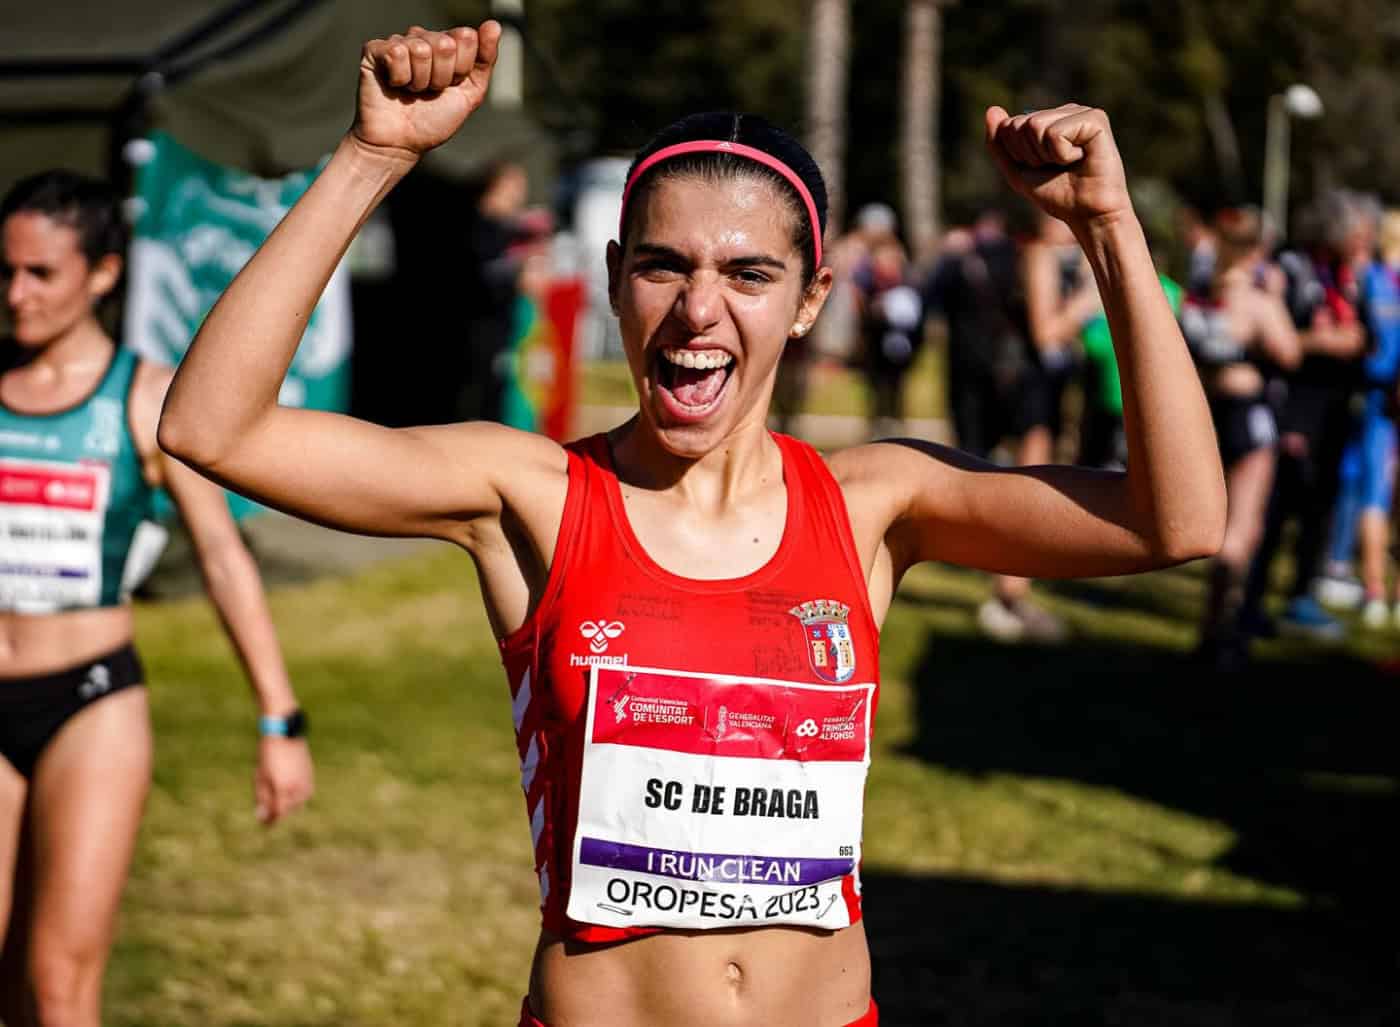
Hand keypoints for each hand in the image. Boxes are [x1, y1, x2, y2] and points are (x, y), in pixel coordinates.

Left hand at [254, 737, 313, 824]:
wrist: (284, 733)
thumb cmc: (268, 755)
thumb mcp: (260, 777)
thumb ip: (262, 799)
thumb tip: (262, 817)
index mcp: (283, 789)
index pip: (279, 814)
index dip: (270, 821)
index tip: (263, 823)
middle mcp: (298, 787)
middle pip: (288, 810)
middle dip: (278, 810)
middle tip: (266, 806)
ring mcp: (307, 781)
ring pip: (298, 803)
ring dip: (288, 803)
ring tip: (276, 793)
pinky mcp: (311, 776)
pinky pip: (304, 793)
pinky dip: (295, 795)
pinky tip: (287, 786)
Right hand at [353, 23, 501, 164]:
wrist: (401, 144)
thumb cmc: (434, 121)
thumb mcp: (471, 93)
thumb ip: (485, 59)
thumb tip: (494, 24)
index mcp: (448, 45)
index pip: (467, 37)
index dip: (462, 69)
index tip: (451, 86)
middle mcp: (424, 39)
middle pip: (445, 44)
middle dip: (441, 77)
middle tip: (429, 92)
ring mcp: (399, 42)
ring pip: (420, 49)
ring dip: (419, 81)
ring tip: (412, 91)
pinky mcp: (376, 49)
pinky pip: (397, 52)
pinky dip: (400, 78)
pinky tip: (395, 85)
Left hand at [985, 104, 1130, 227]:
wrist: (1087, 213)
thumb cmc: (1056, 194)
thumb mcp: (1017, 171)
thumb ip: (999, 143)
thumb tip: (991, 109)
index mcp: (1048, 119)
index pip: (1009, 127)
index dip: (1018, 155)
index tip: (1041, 168)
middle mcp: (1064, 111)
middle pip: (1020, 125)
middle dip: (1030, 155)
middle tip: (1056, 167)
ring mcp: (1080, 112)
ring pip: (1035, 126)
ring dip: (1046, 155)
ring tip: (1068, 163)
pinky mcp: (1095, 119)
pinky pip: (1055, 133)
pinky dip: (1061, 155)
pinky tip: (1081, 157)